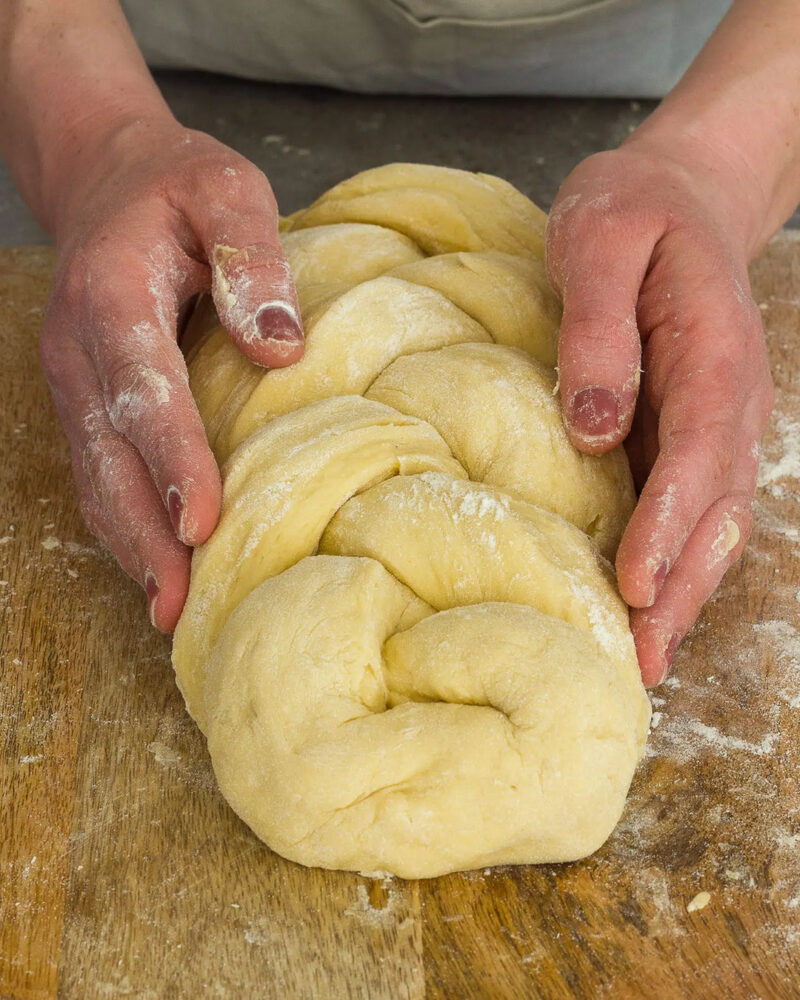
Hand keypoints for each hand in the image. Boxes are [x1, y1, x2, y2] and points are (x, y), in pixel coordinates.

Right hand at [38, 114, 303, 630]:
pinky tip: (154, 563)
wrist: (106, 179)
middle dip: (144, 532)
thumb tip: (282, 345)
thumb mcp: (225, 190)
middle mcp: (80, 347)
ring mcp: (74, 378)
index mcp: (113, 294)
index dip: (172, 459)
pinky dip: (123, 521)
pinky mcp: (85, 398)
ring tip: (169, 609)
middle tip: (179, 603)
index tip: (202, 521)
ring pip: (95, 474)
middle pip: (106, 453)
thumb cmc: (174, 186)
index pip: (143, 389)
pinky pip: (98, 469)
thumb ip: (252, 256)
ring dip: (130, 544)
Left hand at [546, 138, 773, 685]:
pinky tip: (645, 605)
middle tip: (641, 661)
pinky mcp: (690, 432)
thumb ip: (598, 328)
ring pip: (710, 521)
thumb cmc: (632, 210)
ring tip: (644, 658)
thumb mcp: (600, 241)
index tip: (634, 585)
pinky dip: (672, 560)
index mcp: (712, 351)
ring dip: (681, 591)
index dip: (668, 524)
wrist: (677, 195)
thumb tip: (594, 429)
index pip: (697, 452)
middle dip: (680, 588)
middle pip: (714, 509)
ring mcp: (715, 421)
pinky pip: (690, 506)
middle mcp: (728, 399)